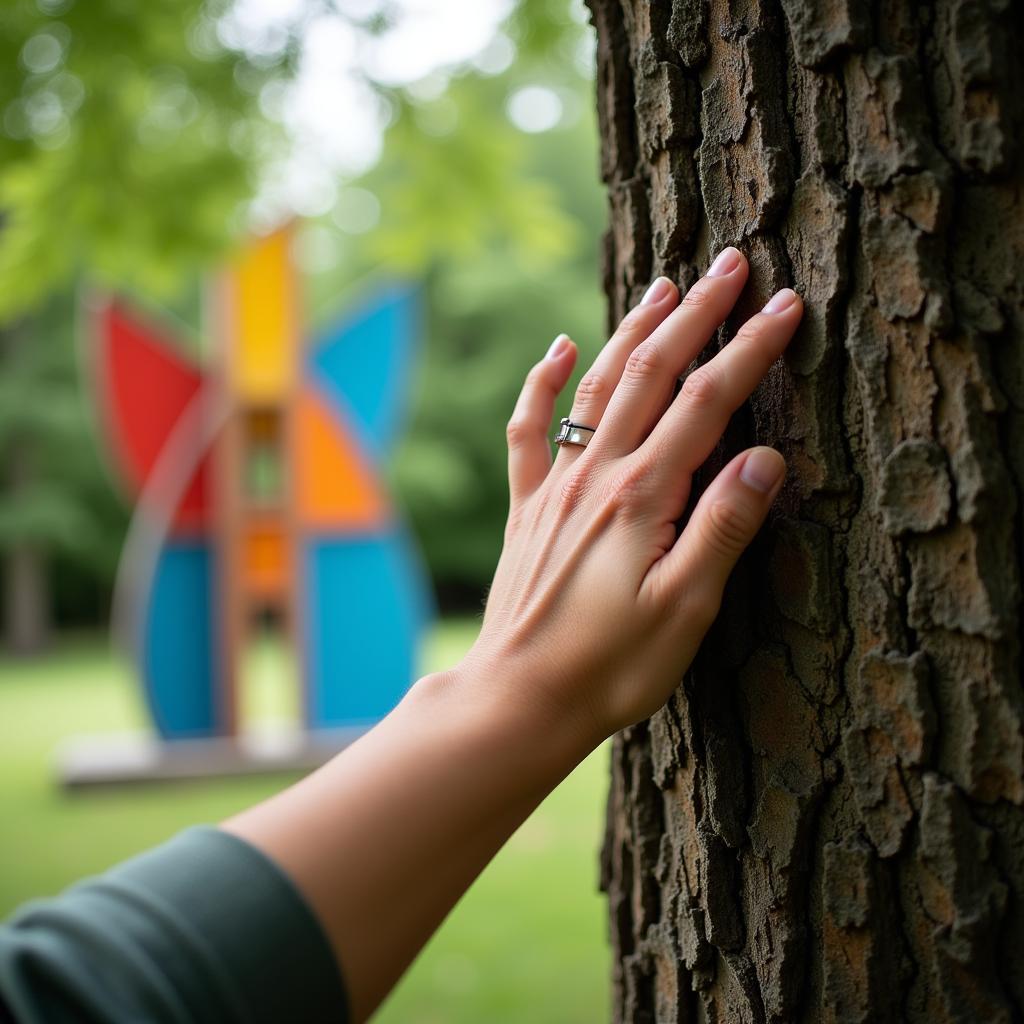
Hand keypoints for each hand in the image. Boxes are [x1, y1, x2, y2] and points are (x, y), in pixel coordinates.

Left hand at [461, 247, 802, 745]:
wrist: (518, 697)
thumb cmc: (609, 665)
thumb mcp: (686, 608)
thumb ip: (724, 526)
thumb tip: (766, 457)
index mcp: (643, 497)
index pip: (708, 402)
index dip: (750, 349)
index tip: (785, 306)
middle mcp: (597, 476)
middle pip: (652, 375)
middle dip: (695, 315)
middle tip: (729, 263)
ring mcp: (557, 487)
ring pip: (598, 388)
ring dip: (632, 332)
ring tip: (661, 285)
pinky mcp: (528, 507)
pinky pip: (530, 430)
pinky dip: (542, 383)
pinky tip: (558, 347)